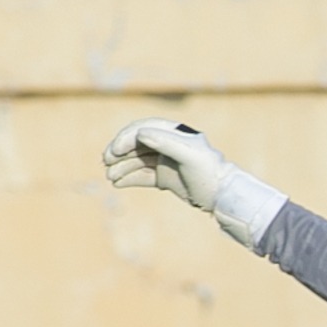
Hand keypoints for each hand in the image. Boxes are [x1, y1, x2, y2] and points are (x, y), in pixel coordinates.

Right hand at [101, 120, 285, 248]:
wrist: (221, 195)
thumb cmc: (208, 172)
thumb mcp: (189, 155)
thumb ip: (166, 142)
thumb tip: (141, 134)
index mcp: (174, 133)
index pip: (143, 130)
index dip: (126, 138)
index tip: (114, 151)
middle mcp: (168, 145)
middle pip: (136, 144)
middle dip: (119, 152)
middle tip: (105, 163)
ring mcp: (165, 161)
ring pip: (137, 160)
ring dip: (121, 166)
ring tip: (110, 177)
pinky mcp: (164, 177)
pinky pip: (142, 175)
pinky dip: (129, 178)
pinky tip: (117, 183)